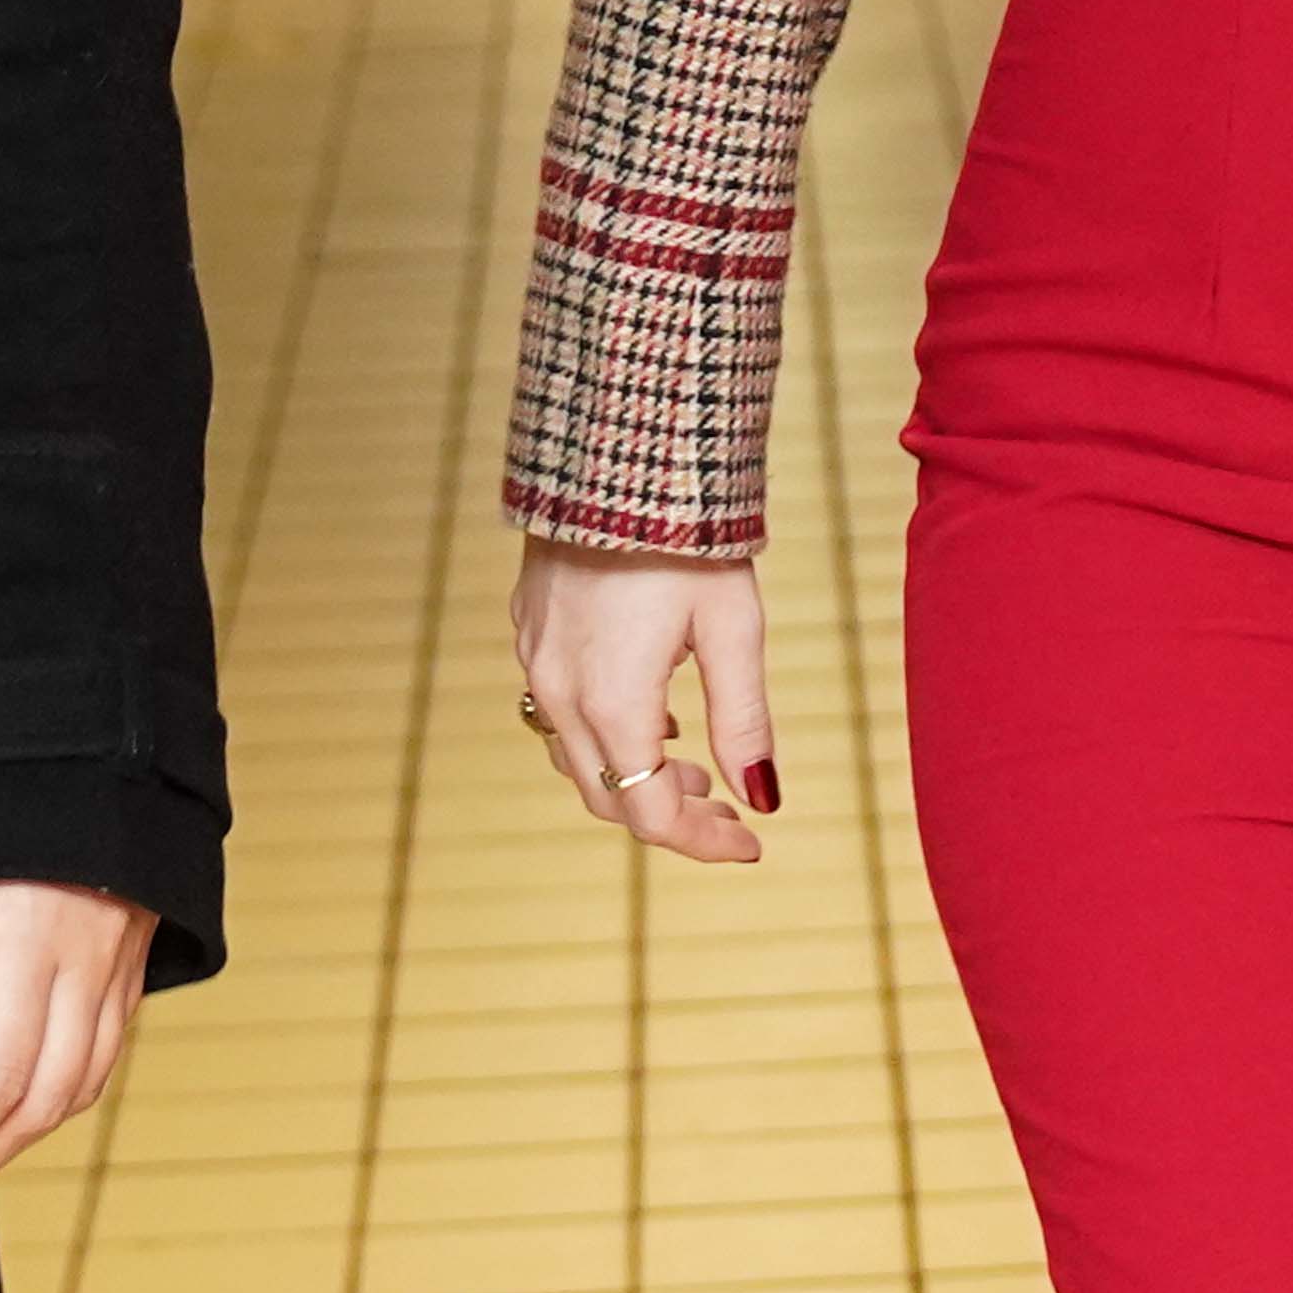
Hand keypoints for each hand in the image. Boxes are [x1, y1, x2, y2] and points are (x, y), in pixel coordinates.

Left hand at [0, 878, 149, 1218]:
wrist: (73, 702)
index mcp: (29, 930)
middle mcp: (87, 953)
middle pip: (39, 1100)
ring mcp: (118, 955)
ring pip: (79, 1085)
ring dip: (11, 1134)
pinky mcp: (130, 950)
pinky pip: (104, 1050)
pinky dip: (53, 1092)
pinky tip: (2, 1095)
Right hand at [511, 534, 775, 866]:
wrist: (619, 450)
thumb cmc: (688, 536)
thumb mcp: (734, 630)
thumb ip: (744, 722)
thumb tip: (763, 798)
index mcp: (612, 701)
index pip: (649, 815)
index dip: (702, 842)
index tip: (751, 841)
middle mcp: (560, 690)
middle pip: (606, 795)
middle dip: (668, 814)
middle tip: (724, 806)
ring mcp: (537, 657)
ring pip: (575, 756)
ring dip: (631, 775)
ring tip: (688, 761)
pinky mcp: (529, 626)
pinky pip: (557, 708)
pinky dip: (603, 731)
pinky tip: (647, 707)